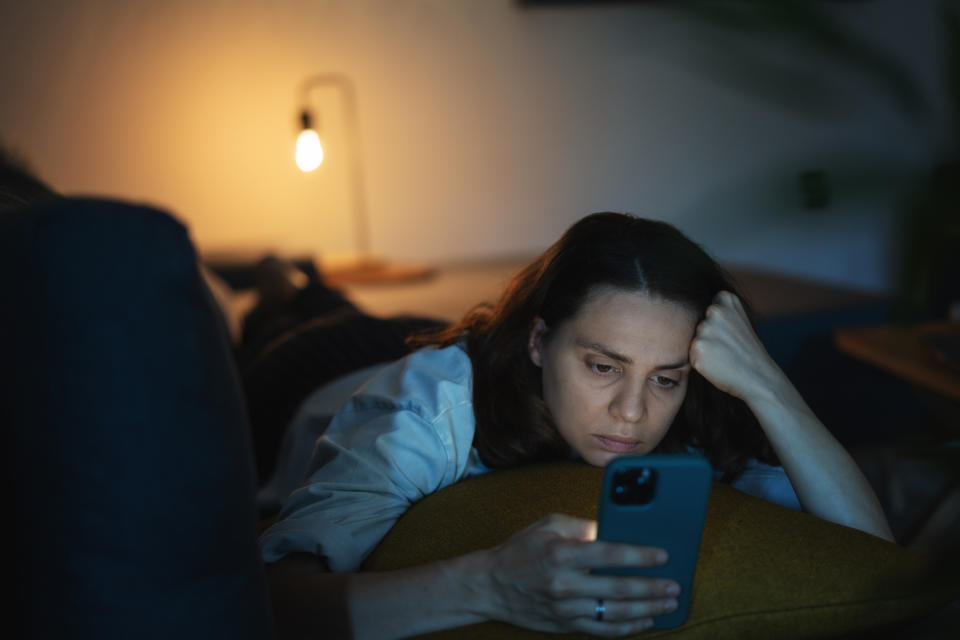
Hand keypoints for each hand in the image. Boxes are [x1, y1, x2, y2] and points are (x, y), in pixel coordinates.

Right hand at [478, 513, 679, 636]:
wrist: (490, 585)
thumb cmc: (521, 550)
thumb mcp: (549, 525)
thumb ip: (584, 527)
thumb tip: (615, 530)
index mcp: (562, 553)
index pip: (609, 554)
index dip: (640, 555)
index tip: (663, 555)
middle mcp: (565, 583)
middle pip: (618, 588)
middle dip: (652, 587)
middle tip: (675, 585)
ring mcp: (565, 609)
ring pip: (615, 613)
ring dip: (647, 609)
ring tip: (668, 604)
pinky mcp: (565, 625)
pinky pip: (602, 630)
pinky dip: (627, 627)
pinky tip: (645, 621)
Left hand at [689, 291, 782, 402]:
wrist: (759, 377)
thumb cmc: (746, 350)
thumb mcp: (739, 319)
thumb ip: (722, 308)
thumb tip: (691, 301)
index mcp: (726, 298)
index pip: (706, 310)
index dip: (717, 326)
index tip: (732, 334)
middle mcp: (715, 310)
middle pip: (697, 325)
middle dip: (708, 338)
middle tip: (728, 348)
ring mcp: (706, 328)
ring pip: (693, 339)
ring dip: (703, 349)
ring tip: (723, 356)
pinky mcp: (698, 347)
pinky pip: (690, 355)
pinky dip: (700, 362)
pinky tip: (717, 364)